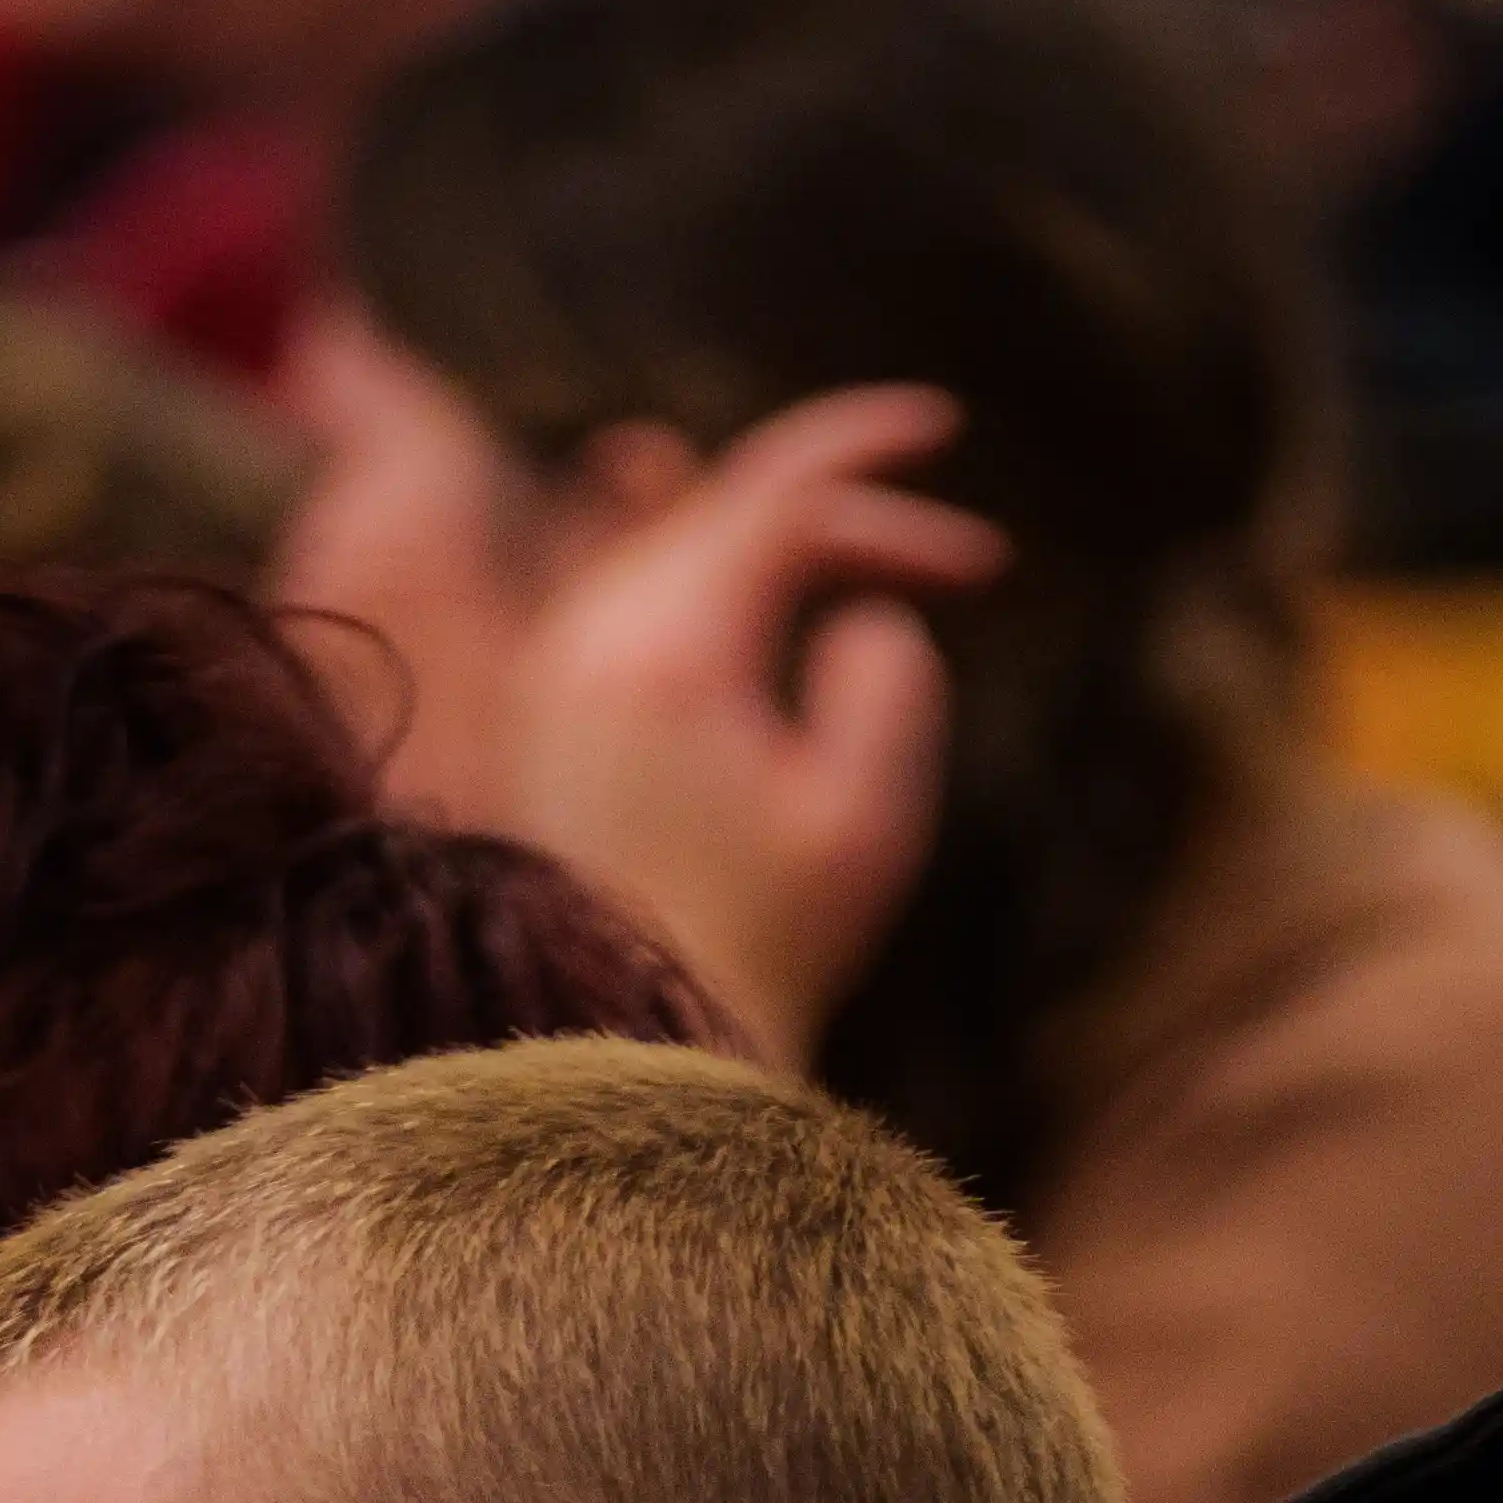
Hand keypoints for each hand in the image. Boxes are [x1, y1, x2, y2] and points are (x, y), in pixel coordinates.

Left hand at [505, 387, 1009, 1067]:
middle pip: (731, 507)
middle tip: (957, 556)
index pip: (781, 495)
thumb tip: (862, 615)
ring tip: (867, 532)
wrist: (619, 1049)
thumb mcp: (868, 820)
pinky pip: (619, 583)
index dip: (876, 461)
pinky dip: (689, 552)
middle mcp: (591, 636)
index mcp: (670, 649)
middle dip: (851, 510)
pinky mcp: (545, 711)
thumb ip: (889, 680)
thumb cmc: (763, 949)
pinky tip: (675, 488)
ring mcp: (555, 669)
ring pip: (675, 538)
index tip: (957, 453)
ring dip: (776, 532)